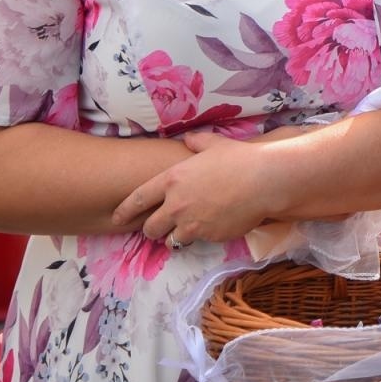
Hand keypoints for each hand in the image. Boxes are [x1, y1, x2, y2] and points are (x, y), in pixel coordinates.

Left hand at [112, 132, 281, 244]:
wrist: (264, 181)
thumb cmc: (239, 158)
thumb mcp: (214, 144)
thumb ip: (196, 143)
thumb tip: (189, 140)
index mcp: (172, 181)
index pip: (138, 200)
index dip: (124, 210)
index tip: (116, 218)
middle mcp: (176, 205)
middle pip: (150, 228)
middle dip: (152, 229)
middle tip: (161, 226)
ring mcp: (192, 225)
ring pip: (172, 241)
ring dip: (176, 237)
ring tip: (187, 230)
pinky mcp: (209, 237)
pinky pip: (199, 242)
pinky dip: (203, 236)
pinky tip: (215, 226)